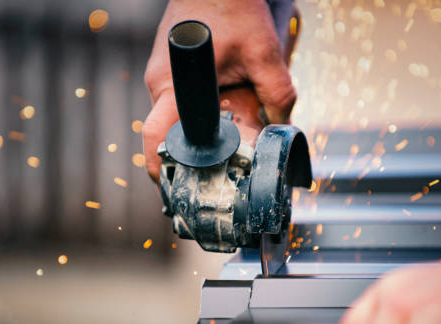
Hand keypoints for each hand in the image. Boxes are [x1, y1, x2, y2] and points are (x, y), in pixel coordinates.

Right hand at [143, 0, 295, 181]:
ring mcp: (163, 79)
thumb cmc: (231, 5)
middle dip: (192, 159)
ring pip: (177, 122)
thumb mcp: (264, 51)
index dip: (161, 167)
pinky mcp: (171, 75)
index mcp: (174, 85)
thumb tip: (284, 128)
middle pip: (169, 136)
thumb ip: (278, 92)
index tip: (174, 189)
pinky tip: (222, 121)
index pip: (156, 137)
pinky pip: (181, 107)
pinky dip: (198, 119)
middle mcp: (161, 86)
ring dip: (199, 138)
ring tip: (226, 149)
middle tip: (218, 176)